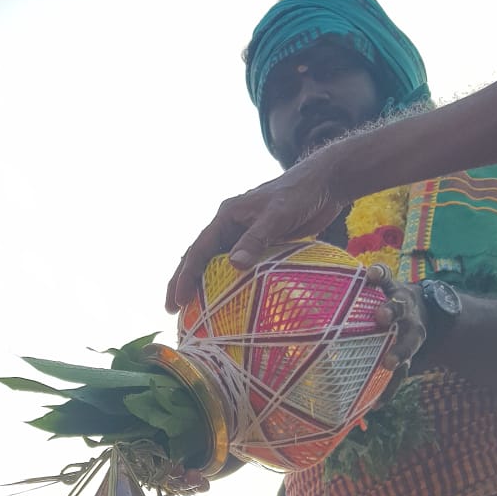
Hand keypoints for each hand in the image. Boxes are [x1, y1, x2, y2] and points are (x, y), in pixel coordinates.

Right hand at [165, 153, 341, 313]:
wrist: (324, 184)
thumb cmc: (299, 194)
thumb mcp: (277, 215)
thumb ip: (255, 238)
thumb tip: (234, 265)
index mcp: (226, 216)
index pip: (199, 249)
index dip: (186, 276)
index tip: (178, 300)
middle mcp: (230, 226)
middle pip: (200, 258)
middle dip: (184, 282)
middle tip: (172, 311)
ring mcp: (244, 236)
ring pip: (216, 265)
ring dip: (204, 286)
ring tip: (193, 311)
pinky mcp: (260, 244)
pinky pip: (238, 268)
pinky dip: (229, 285)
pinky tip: (226, 302)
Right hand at [364, 270, 426, 403]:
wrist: (425, 305)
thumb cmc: (403, 338)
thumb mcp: (404, 357)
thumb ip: (391, 381)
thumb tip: (372, 410)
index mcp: (411, 341)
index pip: (406, 356)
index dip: (398, 360)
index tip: (388, 366)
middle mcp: (409, 322)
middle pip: (408, 331)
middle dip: (399, 340)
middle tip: (389, 352)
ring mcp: (401, 302)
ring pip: (398, 304)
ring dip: (391, 308)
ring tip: (381, 312)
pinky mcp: (391, 283)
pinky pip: (386, 276)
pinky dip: (379, 274)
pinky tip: (369, 274)